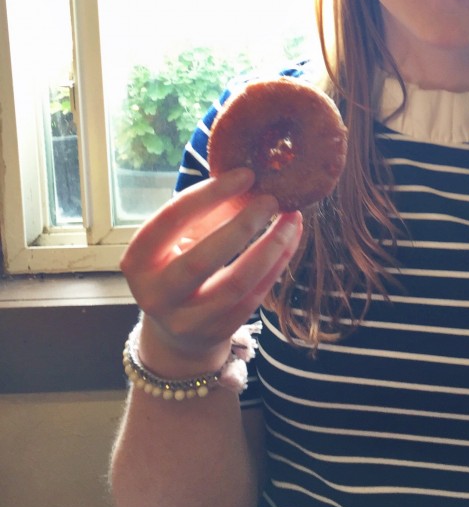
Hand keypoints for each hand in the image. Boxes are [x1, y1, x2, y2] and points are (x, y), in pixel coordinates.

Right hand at [120, 167, 301, 374]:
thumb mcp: (179, 239)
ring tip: (292, 219)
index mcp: (138, 259)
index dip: (209, 194)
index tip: (245, 174)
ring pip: (236, 283)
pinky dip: (277, 264)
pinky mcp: (218, 332)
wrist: (176, 330)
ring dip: (271, 247)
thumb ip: (205, 212)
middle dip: (242, 226)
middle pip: (201, 260)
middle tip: (272, 200)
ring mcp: (187, 319)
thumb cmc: (178, 266)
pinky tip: (290, 240)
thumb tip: (251, 180)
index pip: (172, 219)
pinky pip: (255, 296)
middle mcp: (156, 294)